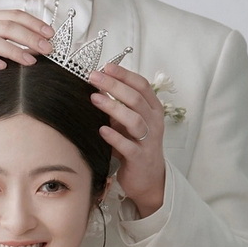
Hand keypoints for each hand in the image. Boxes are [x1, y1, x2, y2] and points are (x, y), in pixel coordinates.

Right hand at [0, 9, 53, 120]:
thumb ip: (15, 45)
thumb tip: (43, 47)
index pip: (14, 15)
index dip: (34, 23)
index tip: (51, 36)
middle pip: (6, 26)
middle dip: (30, 37)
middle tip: (47, 50)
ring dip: (14, 50)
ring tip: (31, 62)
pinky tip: (4, 68)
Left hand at [89, 64, 165, 217]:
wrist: (147, 179)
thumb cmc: (135, 146)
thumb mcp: (128, 123)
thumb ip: (118, 107)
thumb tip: (96, 87)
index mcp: (152, 110)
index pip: (142, 85)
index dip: (124, 74)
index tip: (106, 66)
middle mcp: (153, 123)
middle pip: (136, 98)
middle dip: (114, 85)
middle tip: (94, 77)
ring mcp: (148, 141)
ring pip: (134, 120)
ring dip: (113, 108)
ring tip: (94, 99)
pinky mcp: (140, 159)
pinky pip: (127, 146)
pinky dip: (114, 137)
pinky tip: (102, 130)